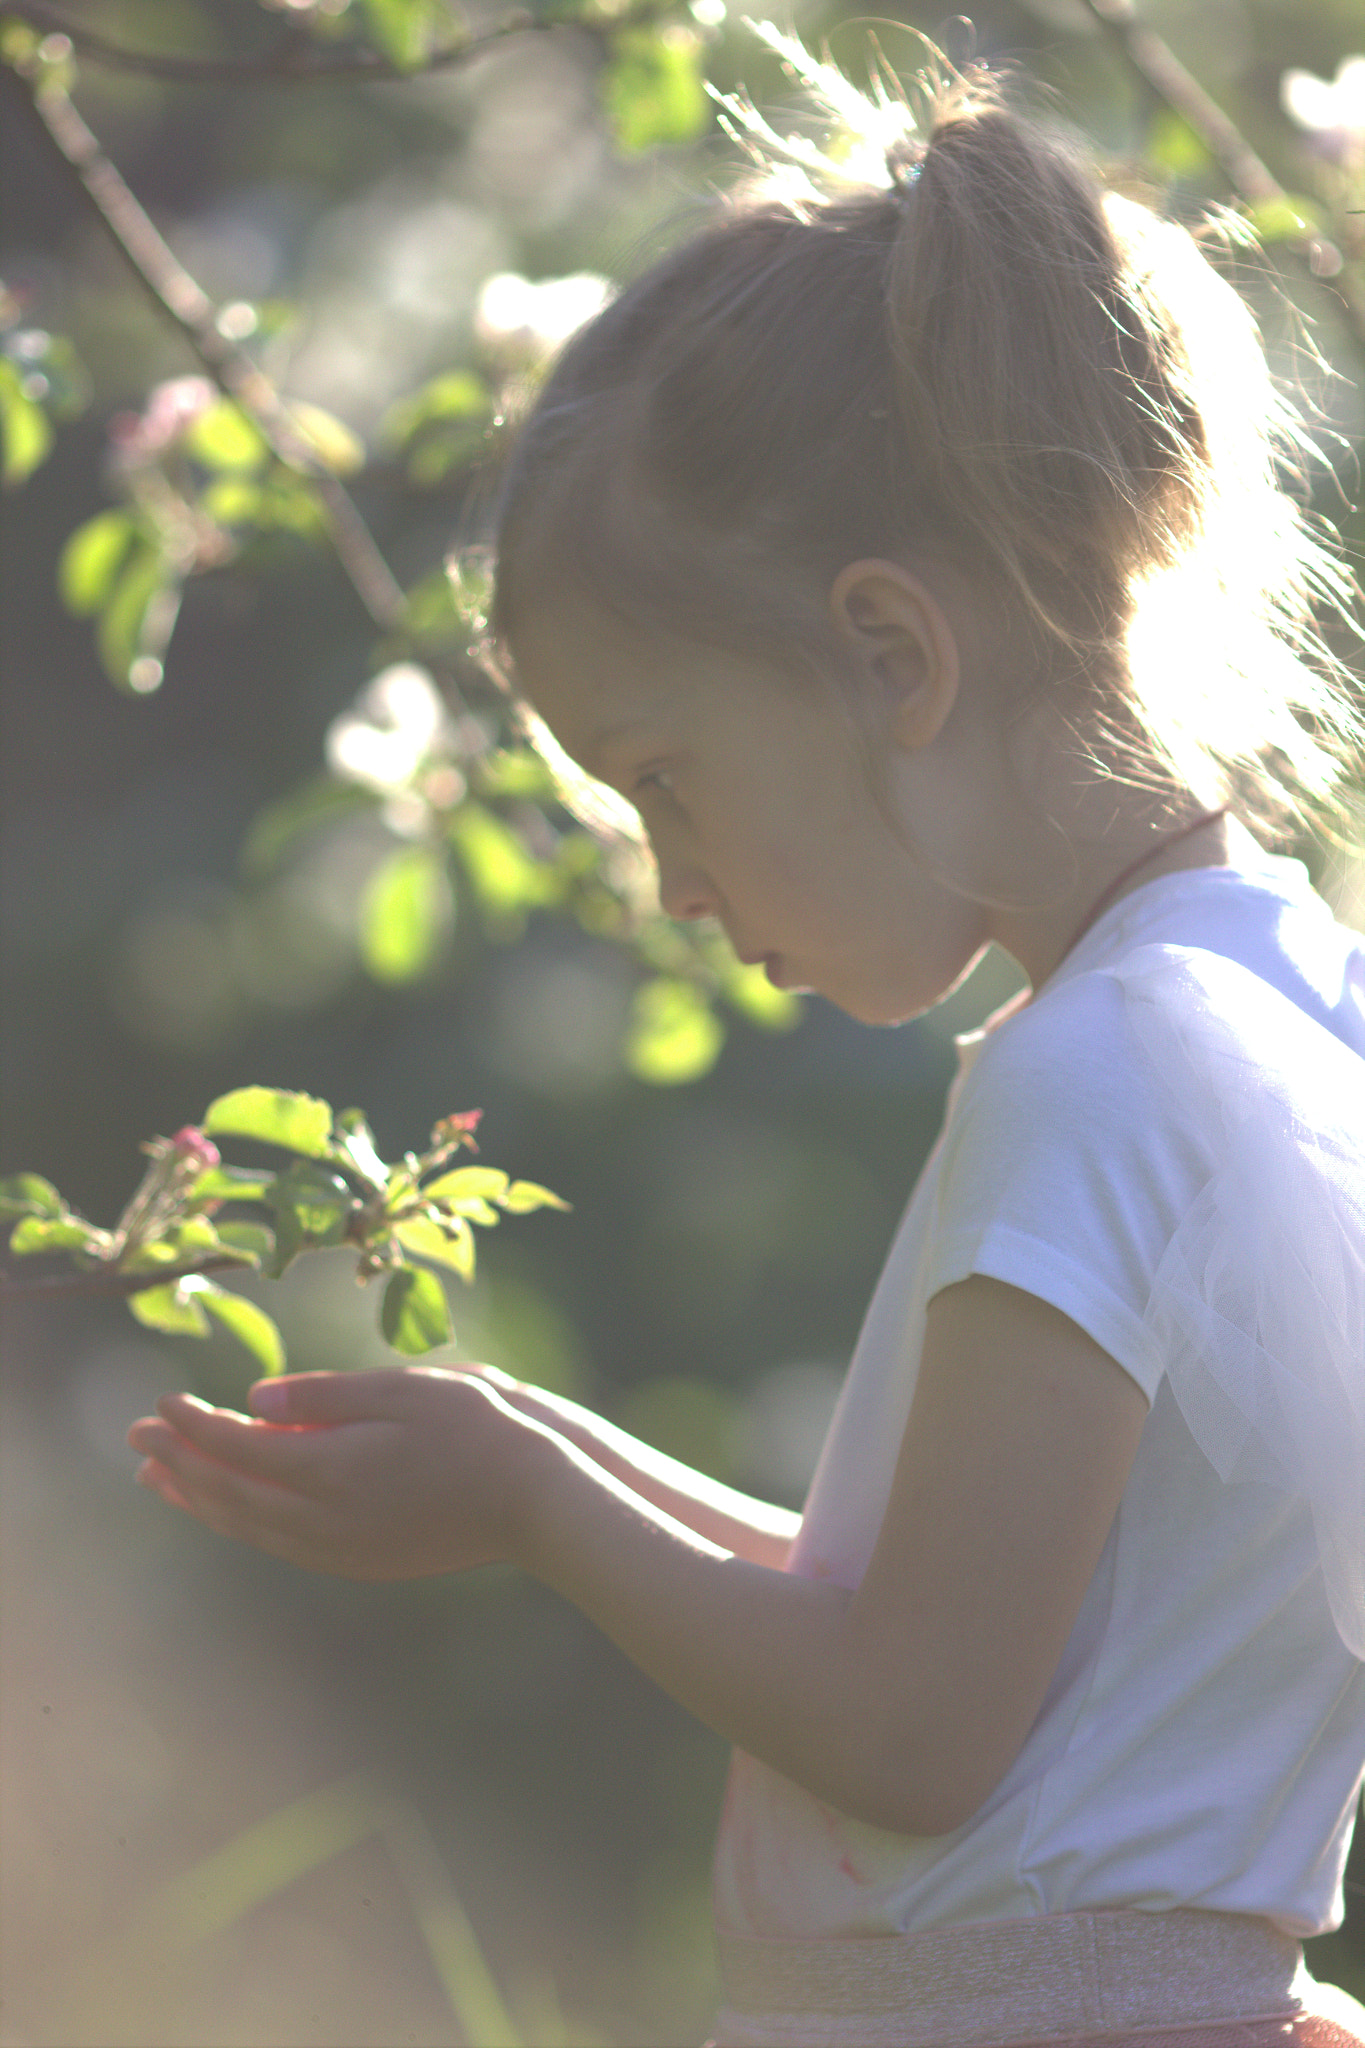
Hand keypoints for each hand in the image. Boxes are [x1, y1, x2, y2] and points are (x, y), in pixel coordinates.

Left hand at [126, 1367, 538, 1580]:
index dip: (193, 1425)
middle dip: (178, 1463)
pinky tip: (227, 1505)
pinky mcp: (359, 1560)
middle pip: (229, 1494)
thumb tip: (254, 1399)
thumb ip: (324, 1395)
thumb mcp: (402, 1388)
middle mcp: (325, 1521)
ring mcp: (341, 1549)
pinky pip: (278, 1542)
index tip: (161, 1401)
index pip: (237, 1448)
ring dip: (198, 1500)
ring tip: (157, 1478)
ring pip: (248, 1527)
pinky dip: (238, 1520)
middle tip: (136, 1437)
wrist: (536, 1501)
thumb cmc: (478, 1429)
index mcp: (332, 1470)